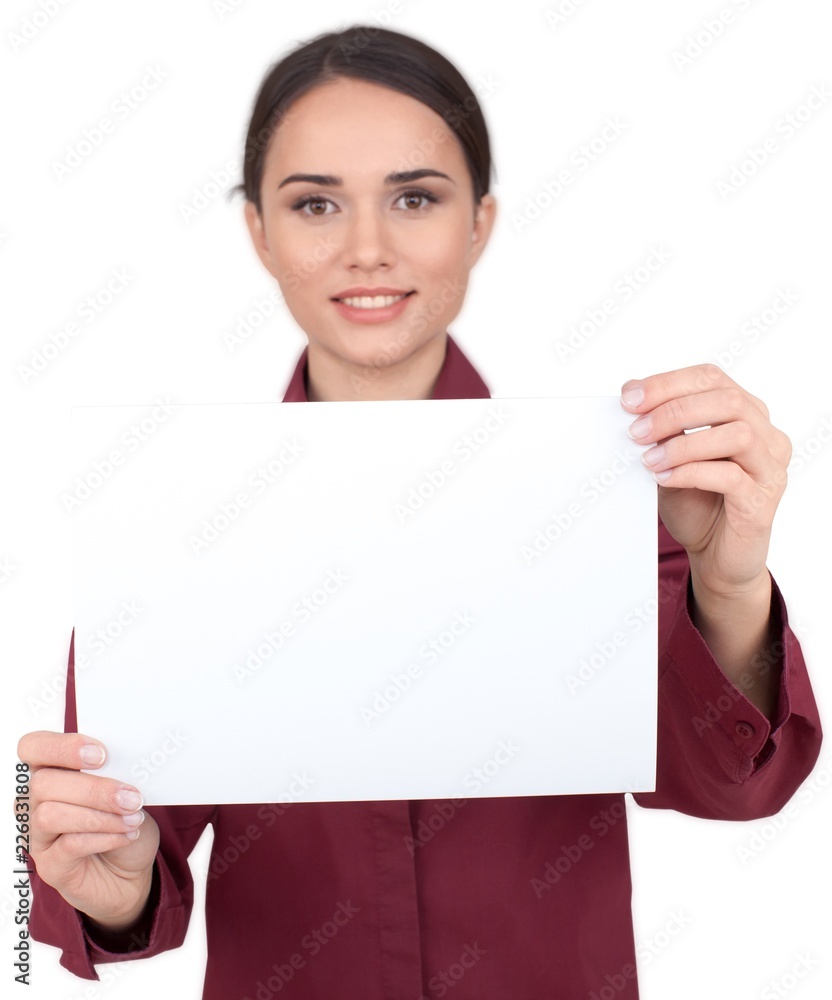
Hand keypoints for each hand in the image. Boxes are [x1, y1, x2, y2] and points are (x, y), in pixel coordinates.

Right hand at [17, 731, 158, 931]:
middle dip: (94, 788)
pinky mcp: (50, 865)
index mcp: (54, 771)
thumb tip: (128, 760)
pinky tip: (127, 835)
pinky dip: (104, 837)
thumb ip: (118, 772)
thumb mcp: (129, 789)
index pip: (33, 747)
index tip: (101, 754)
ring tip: (133, 818)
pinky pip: (68, 845)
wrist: (131, 871)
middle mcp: (37, 802)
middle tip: (131, 797)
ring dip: (100, 815)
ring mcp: (39, 835)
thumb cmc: (126, 821)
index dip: (62, 746)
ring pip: (51, 815)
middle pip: (44, 783)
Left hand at [620, 364, 790, 601]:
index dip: (669, 383)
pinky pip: (731, 476)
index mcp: (746, 414)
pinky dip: (691, 472)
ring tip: (648, 459)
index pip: (712, 379)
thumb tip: (629, 392)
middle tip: (636, 430)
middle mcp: (766, 436)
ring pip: (738, 435)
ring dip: (684, 443)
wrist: (715, 557)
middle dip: (673, 410)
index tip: (629, 397)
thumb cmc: (696, 504)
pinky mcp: (763, 501)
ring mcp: (770, 468)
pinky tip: (664, 478)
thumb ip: (659, 428)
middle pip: (728, 401)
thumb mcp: (669, 459)